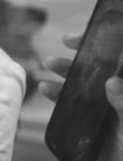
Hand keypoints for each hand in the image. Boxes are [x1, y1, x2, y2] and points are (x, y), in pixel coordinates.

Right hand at [41, 34, 122, 160]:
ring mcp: (103, 108)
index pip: (119, 64)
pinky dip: (57, 95)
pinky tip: (46, 88)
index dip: (108, 46)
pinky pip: (71, 104)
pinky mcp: (88, 122)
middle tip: (64, 45)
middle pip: (99, 69)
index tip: (89, 38)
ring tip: (48, 65)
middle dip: (82, 56)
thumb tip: (111, 80)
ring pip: (83, 84)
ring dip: (65, 73)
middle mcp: (117, 96)